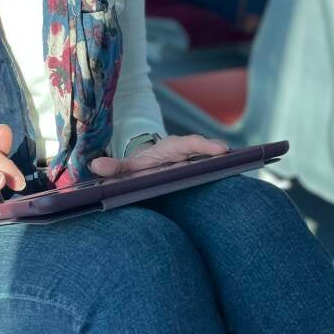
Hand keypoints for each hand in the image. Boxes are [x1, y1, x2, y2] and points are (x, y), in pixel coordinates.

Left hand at [88, 133, 228, 178]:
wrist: (149, 167)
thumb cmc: (142, 166)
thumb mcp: (129, 167)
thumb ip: (115, 167)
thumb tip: (96, 165)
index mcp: (173, 148)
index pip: (191, 143)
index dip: (205, 144)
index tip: (221, 149)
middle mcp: (188, 153)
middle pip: (208, 151)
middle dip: (219, 153)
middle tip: (232, 157)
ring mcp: (196, 163)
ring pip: (212, 163)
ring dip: (224, 167)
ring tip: (238, 172)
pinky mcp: (200, 174)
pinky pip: (212, 174)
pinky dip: (222, 179)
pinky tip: (232, 190)